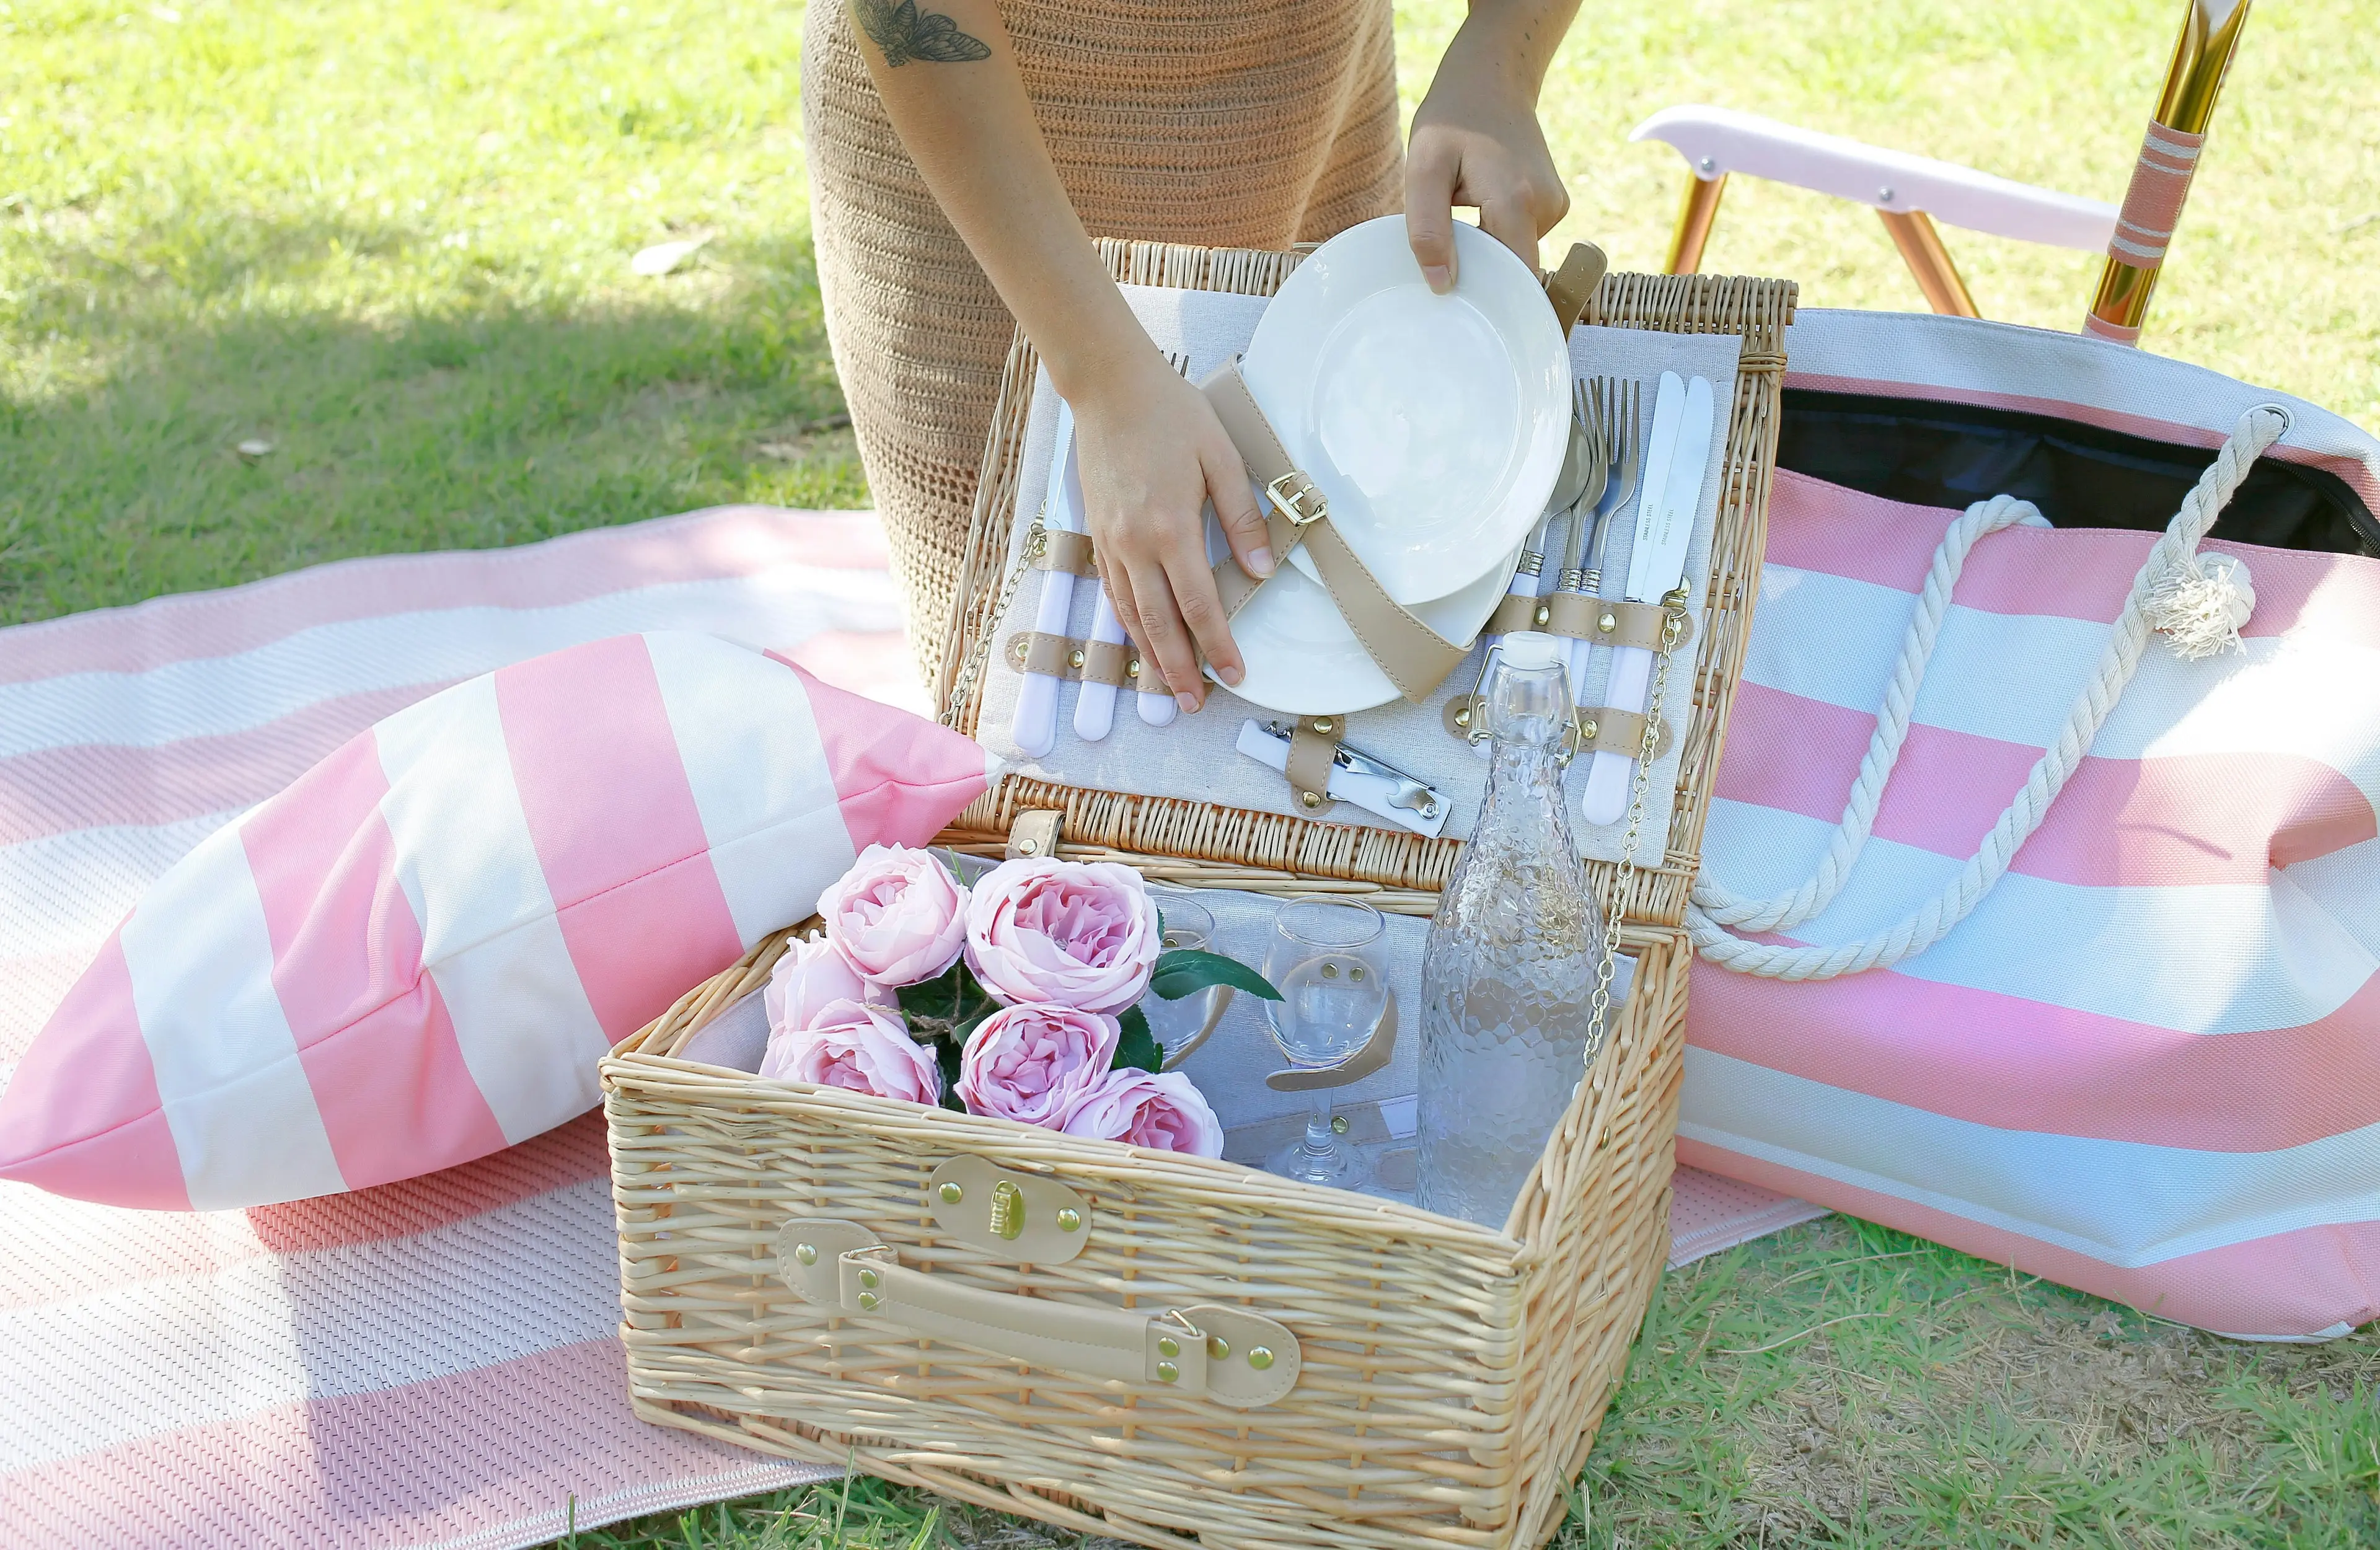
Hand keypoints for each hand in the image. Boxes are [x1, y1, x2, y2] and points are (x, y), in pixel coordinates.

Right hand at [1070, 351, 1273, 711]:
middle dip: (1180, 670)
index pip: (1199, 604)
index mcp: (1171, 527)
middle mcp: (1135, 543)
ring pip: (1130, 614)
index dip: (1219, 645)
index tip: (1236, 675)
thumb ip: (1242, 519)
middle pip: (1159, 624)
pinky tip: (1141, 640)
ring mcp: (1110, 541)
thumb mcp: (1222, 458)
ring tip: (1170, 687)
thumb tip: (1262, 570)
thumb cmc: (1172, 415)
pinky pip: (1112, 591)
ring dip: (1151, 655)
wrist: (1110, 387)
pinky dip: (1127, 623)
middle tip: (1196, 704)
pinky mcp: (1097, 533)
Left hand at [1405, 13, 1572, 289]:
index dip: (1490, 300)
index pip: (1515, 279)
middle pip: (1516, 272)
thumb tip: (1441, 285)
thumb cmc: (1451, 120)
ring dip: (1489, 253)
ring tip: (1461, 226)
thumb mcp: (1422, 168)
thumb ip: (1427, 228)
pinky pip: (1523, 238)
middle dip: (1484, 279)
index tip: (1462, 312)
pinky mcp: (1554, 203)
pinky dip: (1498, 236)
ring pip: (1518, 255)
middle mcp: (1546, 207)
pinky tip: (1478, 214)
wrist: (1490, 80)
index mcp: (1516, 202)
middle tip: (1445, 275)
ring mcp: (1555, 205)